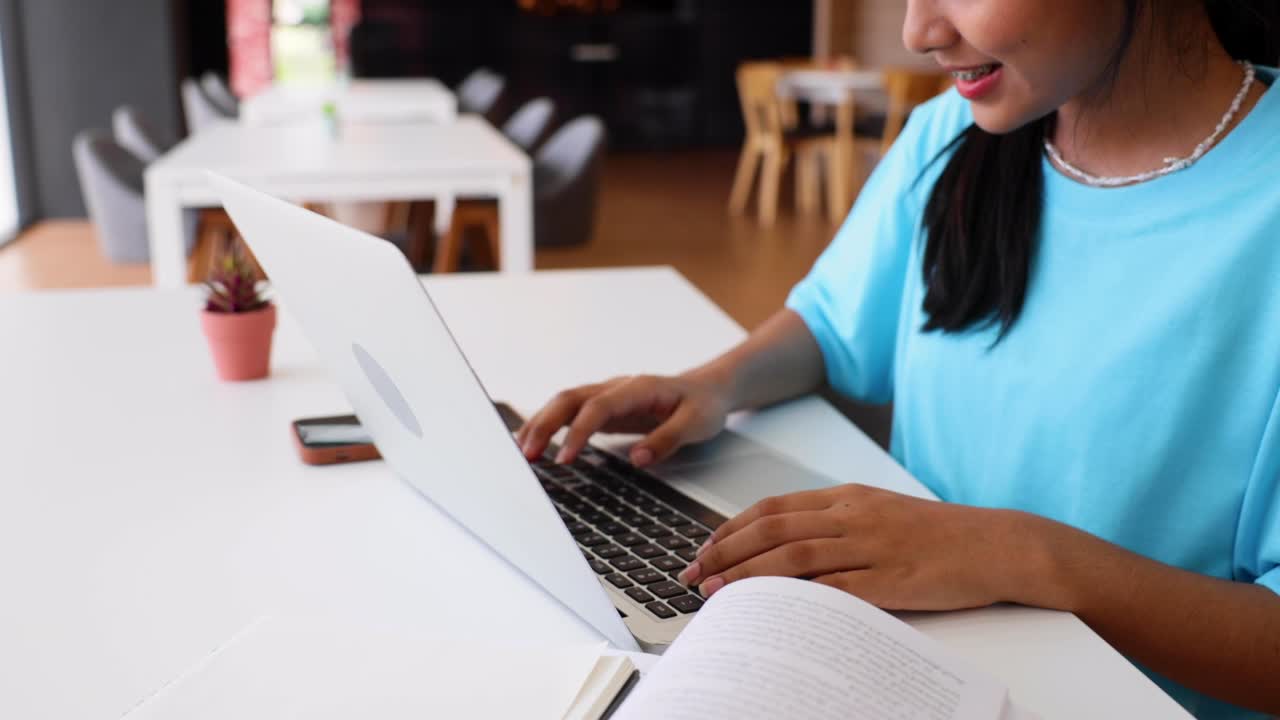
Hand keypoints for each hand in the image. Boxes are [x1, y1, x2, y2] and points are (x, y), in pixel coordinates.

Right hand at [515, 372, 733, 466]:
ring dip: (540, 425)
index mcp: (639, 388)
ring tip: (521, 453)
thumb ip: (667, 439)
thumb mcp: (697, 423)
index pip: (598, 407)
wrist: (708, 389)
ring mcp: (607, 396)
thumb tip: (638, 458)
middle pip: (570, 399)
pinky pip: (569, 413)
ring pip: (564, 403)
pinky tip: (532, 443)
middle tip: (527, 455)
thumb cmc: (703, 405)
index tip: (564, 458)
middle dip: (545, 424)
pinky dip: (547, 426)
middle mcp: (617, 387)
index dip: (578, 431)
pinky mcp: (603, 408)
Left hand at [678, 484, 1028, 610]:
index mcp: (849, 498)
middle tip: (692, 572)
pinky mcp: (890, 580)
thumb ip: (837, 524)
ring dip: (746, 574)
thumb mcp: (882, 514)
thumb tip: (786, 545)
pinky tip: (770, 609)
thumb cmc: (940, 534)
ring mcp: (871, 547)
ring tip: (714, 591)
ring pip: (793, 555)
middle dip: (725, 551)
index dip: (733, 527)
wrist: (998, 544)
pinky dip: (795, 598)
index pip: (775, 507)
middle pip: (772, 529)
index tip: (705, 546)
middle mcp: (853, 516)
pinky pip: (834, 588)